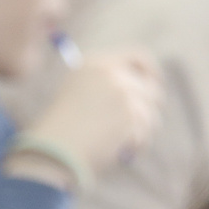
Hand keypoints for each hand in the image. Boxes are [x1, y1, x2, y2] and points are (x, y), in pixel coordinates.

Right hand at [20, 49, 162, 180]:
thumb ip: (106, 86)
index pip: (137, 56)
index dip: (150, 71)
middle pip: (150, 87)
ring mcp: (123, 92)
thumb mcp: (76, 96)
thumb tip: (141, 90)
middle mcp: (110, 72)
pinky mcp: (131, 113)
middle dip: (147, 109)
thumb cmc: (60, 131)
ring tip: (116, 143)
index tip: (155, 83)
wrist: (53, 151)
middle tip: (139, 125)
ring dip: (140, 130)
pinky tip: (116, 150)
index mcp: (94, 63)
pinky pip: (146, 130)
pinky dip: (136, 144)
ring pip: (150, 112)